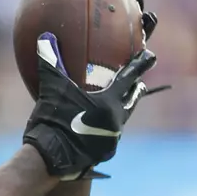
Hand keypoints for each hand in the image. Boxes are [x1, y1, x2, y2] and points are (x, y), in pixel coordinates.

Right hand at [23, 33, 155, 178]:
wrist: (50, 157)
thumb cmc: (53, 120)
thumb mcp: (52, 90)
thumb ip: (51, 62)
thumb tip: (45, 37)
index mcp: (109, 101)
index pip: (129, 77)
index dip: (140, 64)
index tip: (151, 56)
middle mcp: (116, 119)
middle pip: (131, 101)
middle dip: (135, 90)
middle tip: (138, 84)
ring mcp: (112, 139)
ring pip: (121, 120)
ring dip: (121, 111)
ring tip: (117, 108)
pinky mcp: (104, 154)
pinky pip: (108, 138)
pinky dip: (105, 131)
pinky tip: (99, 131)